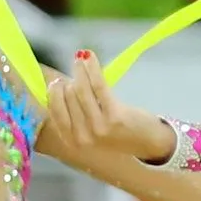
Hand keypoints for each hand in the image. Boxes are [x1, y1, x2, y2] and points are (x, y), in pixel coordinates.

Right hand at [40, 49, 173, 165]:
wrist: (147, 142)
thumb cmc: (117, 133)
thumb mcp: (91, 131)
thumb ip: (74, 115)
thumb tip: (57, 86)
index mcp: (72, 142)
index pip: (54, 112)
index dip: (53, 93)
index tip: (57, 81)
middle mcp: (82, 137)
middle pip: (67, 98)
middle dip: (69, 81)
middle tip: (75, 70)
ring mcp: (98, 127)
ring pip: (81, 89)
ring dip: (79, 70)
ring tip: (81, 58)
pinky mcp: (114, 116)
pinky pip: (98, 85)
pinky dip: (92, 68)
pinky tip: (90, 57)